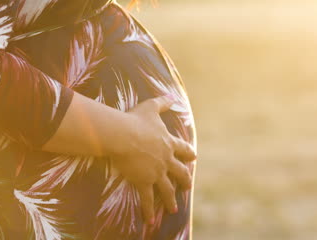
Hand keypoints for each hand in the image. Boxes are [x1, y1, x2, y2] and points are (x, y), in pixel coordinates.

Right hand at [109, 95, 195, 224]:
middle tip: (187, 186)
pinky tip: (151, 220)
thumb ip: (162, 102)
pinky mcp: (144, 181)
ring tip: (174, 209)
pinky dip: (150, 210)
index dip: (188, 153)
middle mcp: (166, 159)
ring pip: (167, 189)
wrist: (122, 134)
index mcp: (168, 142)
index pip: (183, 149)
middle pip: (180, 172)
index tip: (193, 157)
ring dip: (171, 199)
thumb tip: (172, 96)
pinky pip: (148, 199)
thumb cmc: (134, 120)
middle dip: (184, 179)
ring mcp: (156, 172)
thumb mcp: (150, 107)